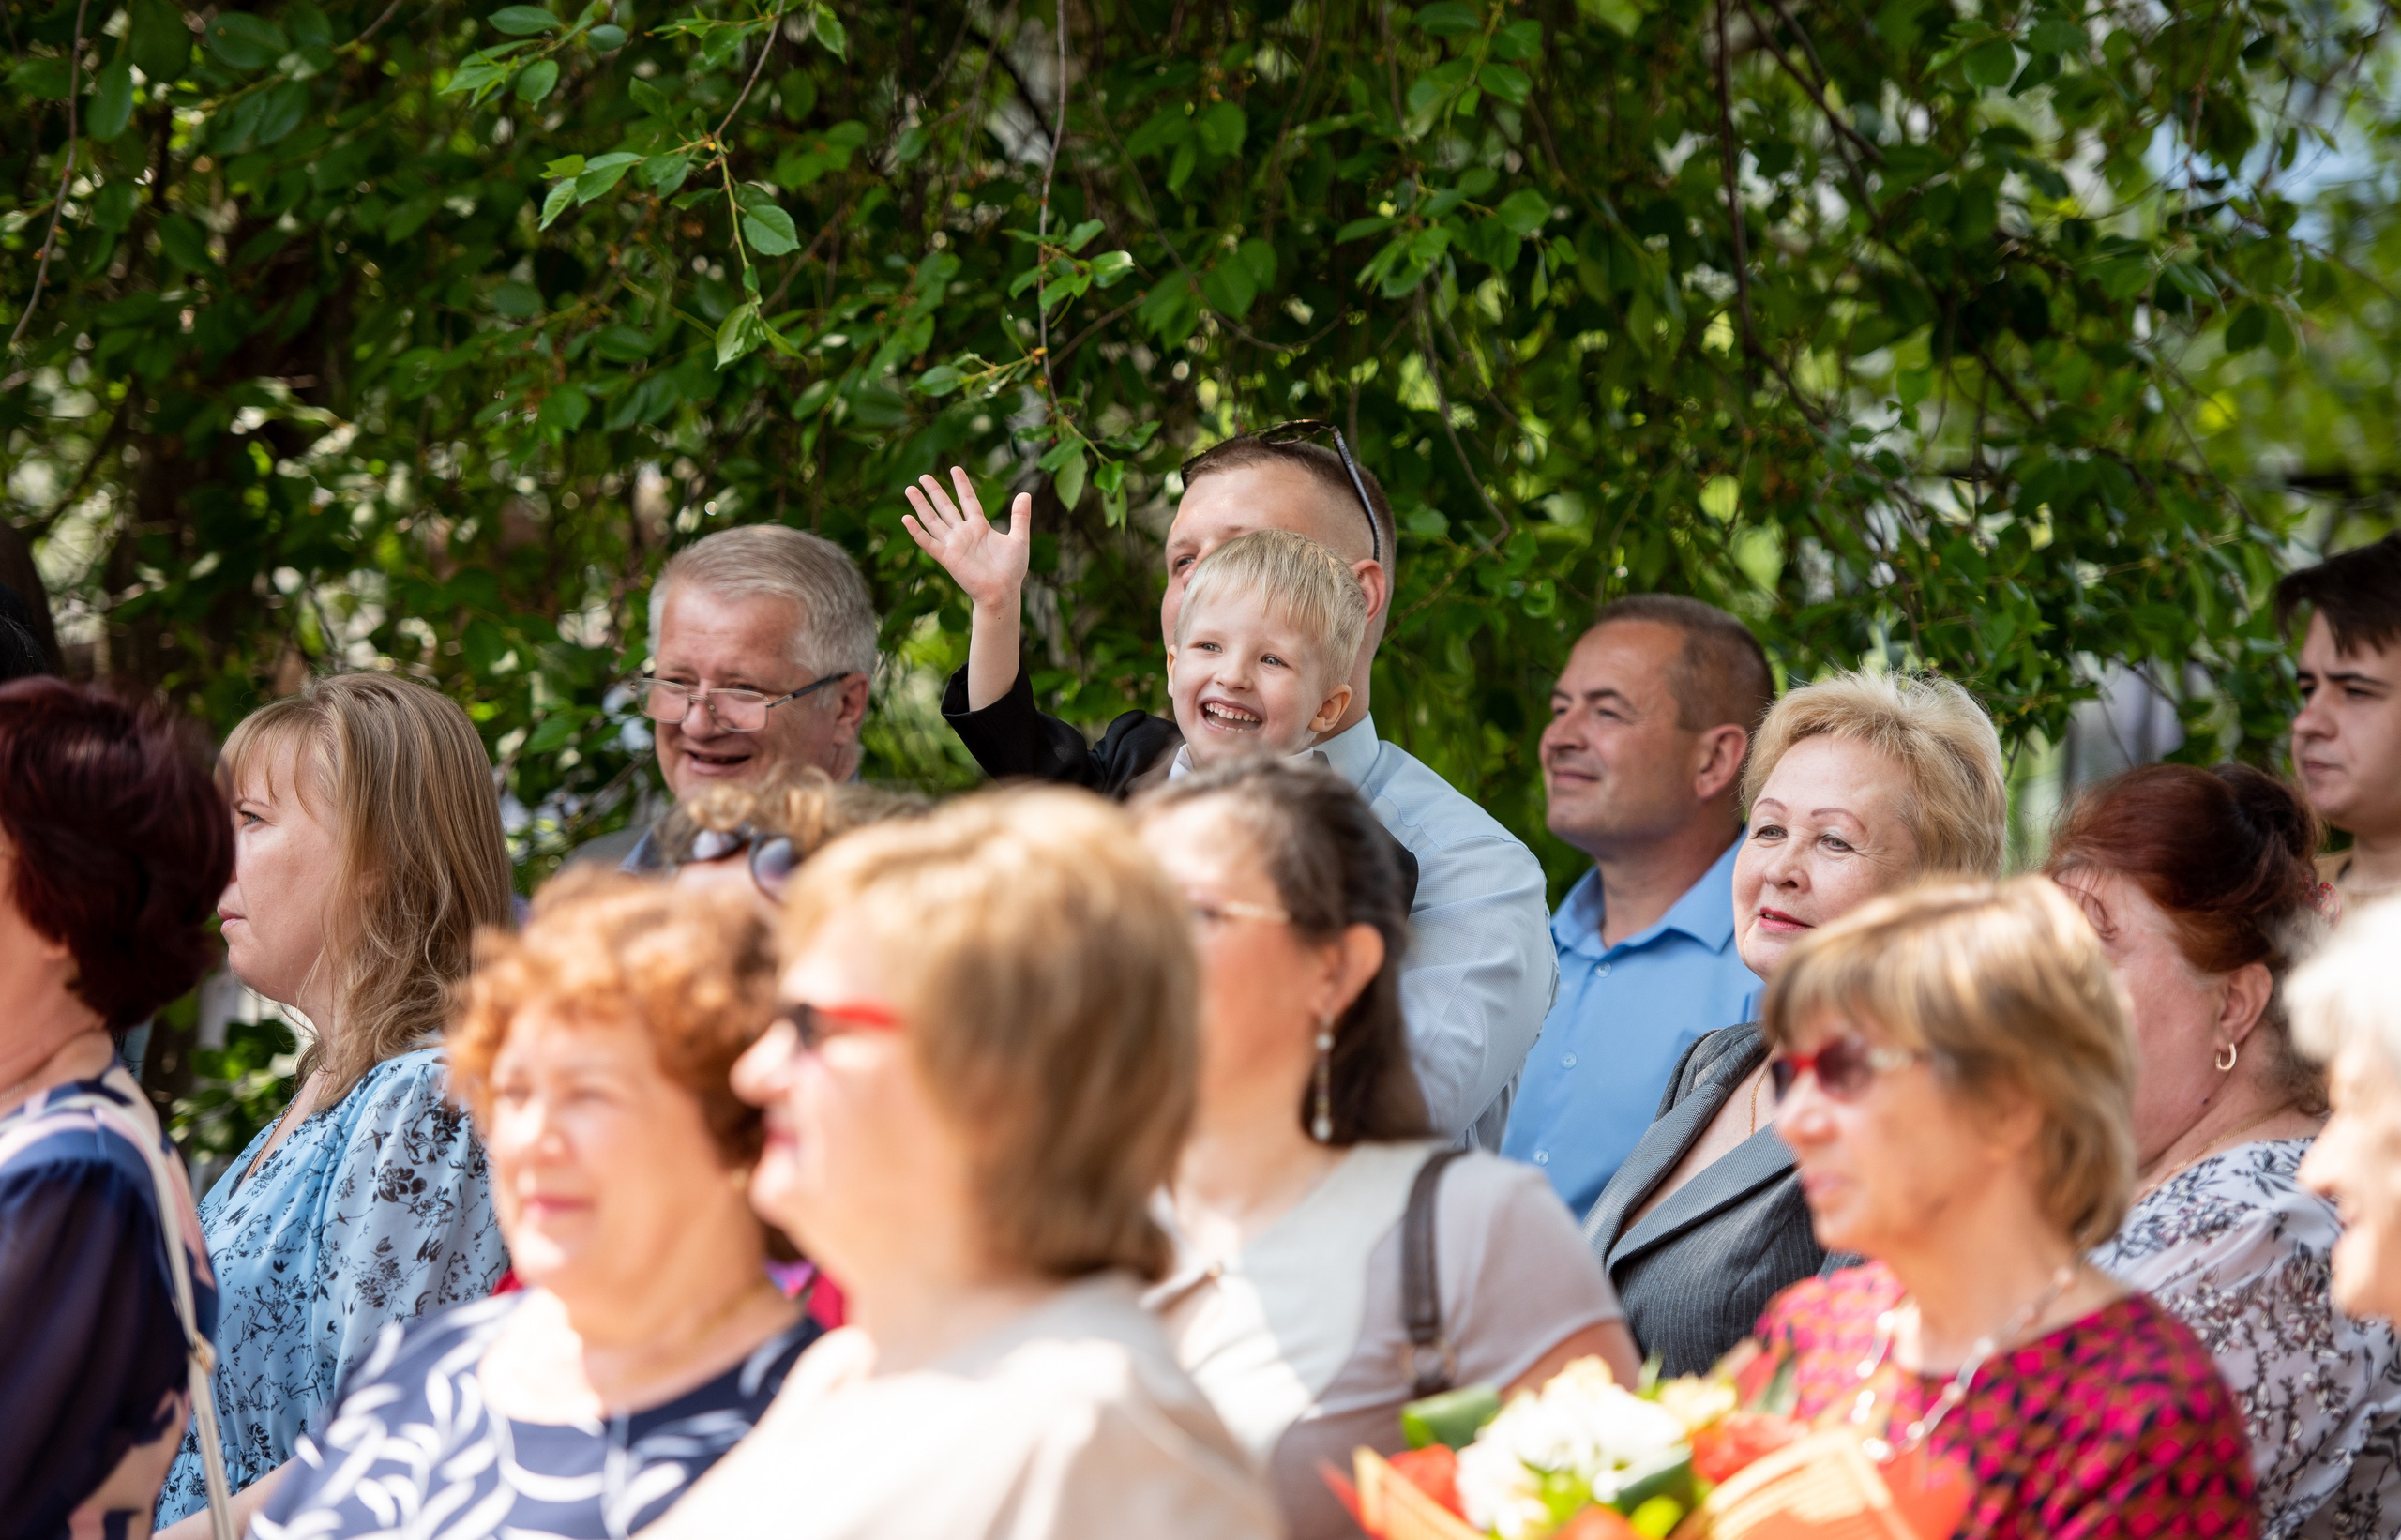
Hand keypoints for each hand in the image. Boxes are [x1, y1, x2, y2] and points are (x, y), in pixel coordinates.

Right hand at [901, 467, 1030, 611]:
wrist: (1003, 592)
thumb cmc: (1012, 570)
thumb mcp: (1019, 539)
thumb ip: (1020, 517)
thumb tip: (1025, 494)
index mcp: (980, 527)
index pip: (968, 500)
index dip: (962, 485)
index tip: (955, 468)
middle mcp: (963, 533)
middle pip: (946, 507)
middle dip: (935, 491)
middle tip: (924, 476)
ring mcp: (953, 544)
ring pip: (933, 520)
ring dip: (921, 506)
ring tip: (910, 489)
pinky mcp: (947, 557)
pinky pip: (928, 542)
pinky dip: (917, 531)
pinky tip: (906, 518)